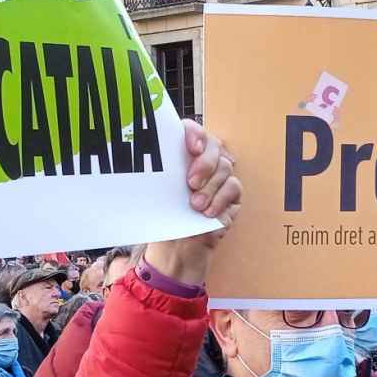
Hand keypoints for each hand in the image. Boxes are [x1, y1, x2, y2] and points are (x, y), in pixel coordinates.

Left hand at [142, 120, 241, 285]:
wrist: (176, 245)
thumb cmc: (164, 215)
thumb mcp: (156, 192)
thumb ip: (156, 173)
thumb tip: (142, 160)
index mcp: (182, 153)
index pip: (192, 130)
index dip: (194, 133)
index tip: (191, 147)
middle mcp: (203, 159)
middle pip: (214, 145)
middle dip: (204, 162)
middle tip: (191, 182)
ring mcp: (220, 176)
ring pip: (224, 166)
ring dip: (210, 187)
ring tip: (195, 205)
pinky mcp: (232, 193)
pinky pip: (234, 186)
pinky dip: (220, 199)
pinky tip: (208, 213)